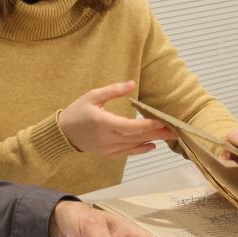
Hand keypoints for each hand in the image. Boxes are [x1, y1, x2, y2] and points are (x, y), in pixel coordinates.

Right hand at [57, 81, 174, 155]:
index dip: (148, 125)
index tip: (163, 122)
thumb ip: (113, 90)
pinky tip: (152, 146)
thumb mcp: (93, 96)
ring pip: (134, 145)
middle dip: (157, 133)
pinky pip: (127, 152)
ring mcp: (107, 148)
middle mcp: (107, 138)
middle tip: (175, 129)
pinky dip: (140, 150)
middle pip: (136, 136)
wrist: (62, 134)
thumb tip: (132, 83)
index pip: (130, 126)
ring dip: (152, 140)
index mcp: (103, 122)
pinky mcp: (107, 153)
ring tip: (168, 136)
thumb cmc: (77, 112)